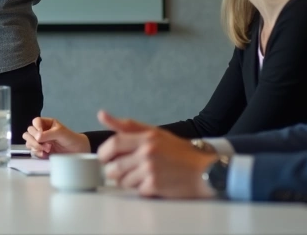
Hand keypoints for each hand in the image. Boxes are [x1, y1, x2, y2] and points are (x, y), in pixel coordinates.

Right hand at [23, 117, 89, 157]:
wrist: (78, 152)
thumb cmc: (71, 139)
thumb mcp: (61, 133)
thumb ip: (48, 134)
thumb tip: (36, 137)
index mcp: (47, 124)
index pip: (35, 122)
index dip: (36, 127)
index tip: (41, 134)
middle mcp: (42, 132)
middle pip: (29, 132)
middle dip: (35, 139)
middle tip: (46, 145)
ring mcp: (41, 142)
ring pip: (28, 141)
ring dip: (35, 146)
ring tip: (46, 150)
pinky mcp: (41, 151)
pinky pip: (32, 151)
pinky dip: (37, 153)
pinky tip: (45, 154)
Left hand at [94, 110, 215, 198]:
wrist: (205, 171)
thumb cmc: (180, 152)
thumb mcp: (155, 133)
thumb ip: (128, 126)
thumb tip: (101, 114)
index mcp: (146, 137)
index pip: (113, 143)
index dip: (104, 153)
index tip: (106, 158)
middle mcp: (147, 152)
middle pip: (113, 166)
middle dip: (113, 171)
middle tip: (121, 171)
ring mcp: (150, 170)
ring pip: (122, 181)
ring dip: (128, 182)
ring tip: (141, 177)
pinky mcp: (155, 186)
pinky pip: (136, 191)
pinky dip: (141, 190)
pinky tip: (152, 184)